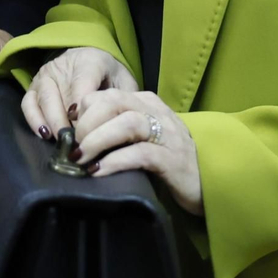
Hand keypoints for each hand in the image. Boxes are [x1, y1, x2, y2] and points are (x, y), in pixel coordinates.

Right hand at [20, 46, 136, 139]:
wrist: (91, 60)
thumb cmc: (111, 76)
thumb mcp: (124, 83)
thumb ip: (123, 99)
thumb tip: (118, 124)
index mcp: (89, 61)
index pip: (83, 85)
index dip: (84, 108)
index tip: (88, 128)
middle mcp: (62, 65)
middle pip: (60, 94)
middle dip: (67, 122)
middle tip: (77, 144)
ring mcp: (45, 75)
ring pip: (43, 100)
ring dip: (52, 123)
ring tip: (63, 143)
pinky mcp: (33, 86)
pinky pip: (28, 103)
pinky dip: (34, 120)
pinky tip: (44, 134)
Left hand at [73, 89, 202, 214]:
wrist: (208, 183)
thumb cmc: (164, 161)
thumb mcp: (138, 138)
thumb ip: (114, 129)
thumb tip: (74, 137)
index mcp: (146, 103)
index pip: (106, 94)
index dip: (83, 111)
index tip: (69, 131)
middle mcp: (157, 112)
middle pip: (114, 102)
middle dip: (87, 122)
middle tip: (73, 146)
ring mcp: (168, 135)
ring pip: (127, 124)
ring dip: (98, 140)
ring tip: (81, 158)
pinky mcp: (174, 160)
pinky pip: (141, 154)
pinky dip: (115, 161)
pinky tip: (99, 171)